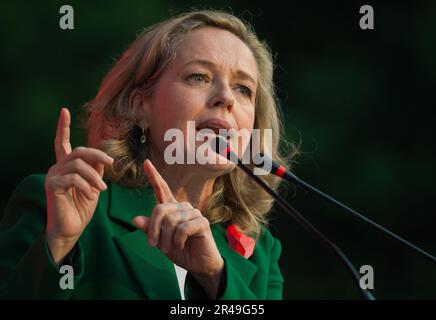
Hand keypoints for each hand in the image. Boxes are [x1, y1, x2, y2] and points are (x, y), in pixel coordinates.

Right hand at [45, 108, 113, 264]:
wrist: (71, 229)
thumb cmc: (82, 208)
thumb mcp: (94, 186)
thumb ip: (95, 170)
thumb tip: (103, 159)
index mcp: (66, 166)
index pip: (62, 142)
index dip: (62, 127)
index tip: (64, 110)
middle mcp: (57, 167)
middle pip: (78, 151)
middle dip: (97, 155)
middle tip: (112, 165)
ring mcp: (53, 176)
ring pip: (78, 164)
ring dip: (94, 176)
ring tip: (101, 190)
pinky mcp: (51, 185)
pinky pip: (73, 177)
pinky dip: (86, 185)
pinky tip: (92, 196)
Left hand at [133, 159, 223, 297]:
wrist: (198, 264)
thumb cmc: (180, 250)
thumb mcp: (160, 241)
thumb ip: (150, 229)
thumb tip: (135, 219)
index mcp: (172, 209)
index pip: (162, 189)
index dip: (154, 176)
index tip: (146, 162)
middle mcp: (183, 207)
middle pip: (160, 208)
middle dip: (153, 229)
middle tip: (152, 244)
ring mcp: (194, 213)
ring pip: (170, 220)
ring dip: (165, 239)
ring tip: (167, 249)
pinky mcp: (202, 222)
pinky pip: (182, 228)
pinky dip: (177, 241)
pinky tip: (181, 246)